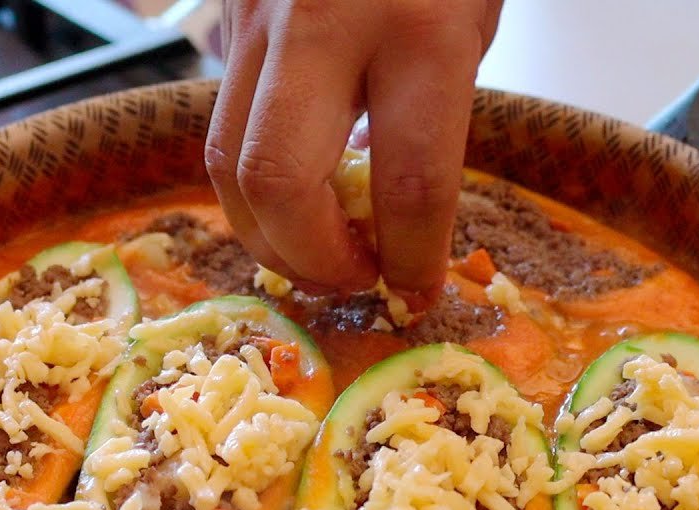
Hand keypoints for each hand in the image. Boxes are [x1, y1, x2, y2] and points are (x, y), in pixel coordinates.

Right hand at [205, 0, 503, 297]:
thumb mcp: (473, 16)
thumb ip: (436, 108)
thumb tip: (392, 213)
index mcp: (419, 27)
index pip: (408, 186)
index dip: (411, 261)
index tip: (415, 292)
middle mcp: (321, 22)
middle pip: (277, 183)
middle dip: (309, 258)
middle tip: (349, 278)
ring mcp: (257, 14)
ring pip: (227, 161)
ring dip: (267, 232)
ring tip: (314, 252)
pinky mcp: (226, 12)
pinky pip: (224, 118)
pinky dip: (254, 177)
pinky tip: (295, 190)